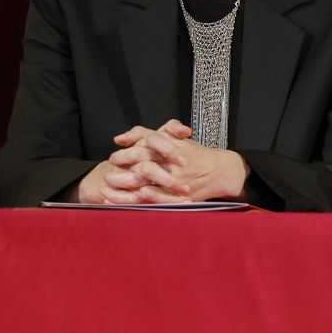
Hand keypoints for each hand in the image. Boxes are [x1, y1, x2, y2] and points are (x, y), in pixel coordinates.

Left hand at [76, 121, 244, 202]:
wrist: (222, 170)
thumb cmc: (195, 153)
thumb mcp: (173, 137)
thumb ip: (145, 134)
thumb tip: (119, 138)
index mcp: (169, 146)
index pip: (141, 148)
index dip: (124, 155)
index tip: (113, 160)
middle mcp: (172, 162)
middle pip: (143, 165)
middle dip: (124, 173)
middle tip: (109, 178)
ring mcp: (177, 178)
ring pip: (150, 182)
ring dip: (131, 187)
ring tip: (116, 191)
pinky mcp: (182, 194)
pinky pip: (163, 197)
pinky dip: (149, 198)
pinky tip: (137, 198)